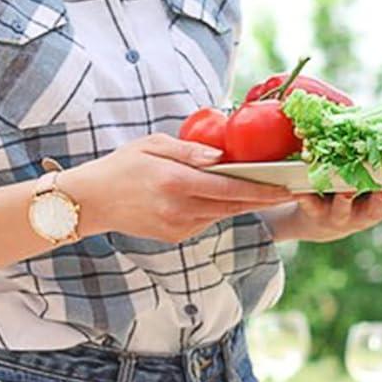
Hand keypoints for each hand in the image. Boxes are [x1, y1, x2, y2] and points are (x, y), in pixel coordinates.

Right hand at [65, 134, 290, 242]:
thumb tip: (221, 156)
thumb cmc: (122, 166)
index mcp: (176, 182)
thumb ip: (190, 150)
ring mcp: (178, 227)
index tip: (286, 187)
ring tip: (266, 189)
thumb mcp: (152, 145)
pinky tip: (226, 196)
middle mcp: (180, 209)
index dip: (262, 190)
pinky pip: (206, 221)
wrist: (91, 202)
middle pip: (233, 205)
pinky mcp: (175, 237)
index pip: (230, 187)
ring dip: (243, 203)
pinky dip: (218, 209)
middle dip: (264, 198)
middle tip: (290, 189)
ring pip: (222, 214)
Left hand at [279, 189, 381, 242]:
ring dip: (347, 198)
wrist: (320, 225)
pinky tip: (300, 192)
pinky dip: (306, 199)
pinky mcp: (316, 215)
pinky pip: (310, 206)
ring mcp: (342, 215)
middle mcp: (368, 213)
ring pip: (346, 208)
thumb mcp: (380, 185)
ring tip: (346, 188)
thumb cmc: (356, 196)